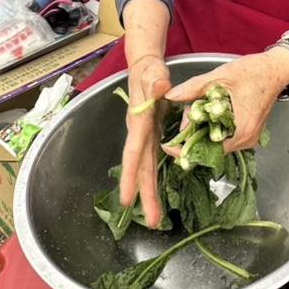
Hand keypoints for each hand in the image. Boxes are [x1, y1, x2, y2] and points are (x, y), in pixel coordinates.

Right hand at [119, 53, 170, 228]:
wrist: (144, 67)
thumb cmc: (148, 70)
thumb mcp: (152, 72)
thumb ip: (155, 80)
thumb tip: (161, 86)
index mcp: (140, 123)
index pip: (134, 152)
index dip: (130, 175)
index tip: (127, 199)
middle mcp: (140, 135)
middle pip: (141, 169)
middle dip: (144, 196)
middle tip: (151, 222)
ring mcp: (146, 138)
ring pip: (146, 170)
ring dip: (149, 193)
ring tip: (155, 218)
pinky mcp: (153, 138)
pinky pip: (153, 163)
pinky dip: (154, 181)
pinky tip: (157, 196)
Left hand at [165, 48, 288, 152]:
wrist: (276, 69)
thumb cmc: (253, 72)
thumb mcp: (220, 76)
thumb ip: (193, 87)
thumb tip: (171, 95)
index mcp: (240, 130)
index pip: (207, 150)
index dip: (185, 149)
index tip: (168, 146)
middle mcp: (246, 139)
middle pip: (210, 147)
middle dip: (192, 135)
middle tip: (184, 118)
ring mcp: (249, 138)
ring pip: (217, 143)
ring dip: (203, 131)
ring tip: (196, 113)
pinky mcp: (249, 133)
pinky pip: (226, 137)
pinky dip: (213, 129)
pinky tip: (208, 115)